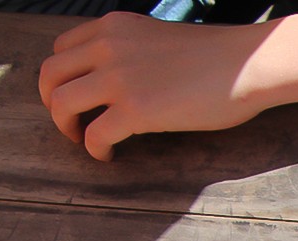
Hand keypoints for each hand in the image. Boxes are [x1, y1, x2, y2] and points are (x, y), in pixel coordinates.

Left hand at [39, 13, 271, 161]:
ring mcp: (118, 78)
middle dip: (52, 102)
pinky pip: (94, 135)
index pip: (63, 48)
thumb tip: (131, 79)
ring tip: (82, 140)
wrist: (247, 64)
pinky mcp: (135, 110)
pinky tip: (108, 155)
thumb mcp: (161, 38)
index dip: (62, 75)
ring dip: (65, 126)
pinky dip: (94, 150)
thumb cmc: (219, 57)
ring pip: (62, 104)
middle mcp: (107, 47)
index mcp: (114, 27)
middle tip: (69, 122)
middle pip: (51, 75)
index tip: (75, 93)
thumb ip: (135, 50)